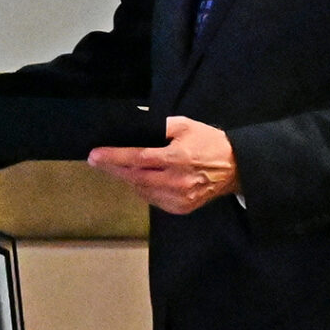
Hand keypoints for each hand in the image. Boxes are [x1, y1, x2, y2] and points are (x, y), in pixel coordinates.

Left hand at [88, 116, 237, 214]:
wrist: (234, 167)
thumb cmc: (209, 143)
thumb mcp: (186, 125)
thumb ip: (159, 124)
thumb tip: (134, 121)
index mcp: (178, 158)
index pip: (138, 158)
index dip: (114, 157)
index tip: (95, 155)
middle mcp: (177, 181)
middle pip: (135, 177)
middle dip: (113, 168)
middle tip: (97, 161)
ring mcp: (179, 198)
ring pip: (141, 191)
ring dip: (127, 179)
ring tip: (116, 168)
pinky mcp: (181, 208)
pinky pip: (152, 200)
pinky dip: (142, 189)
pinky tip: (139, 179)